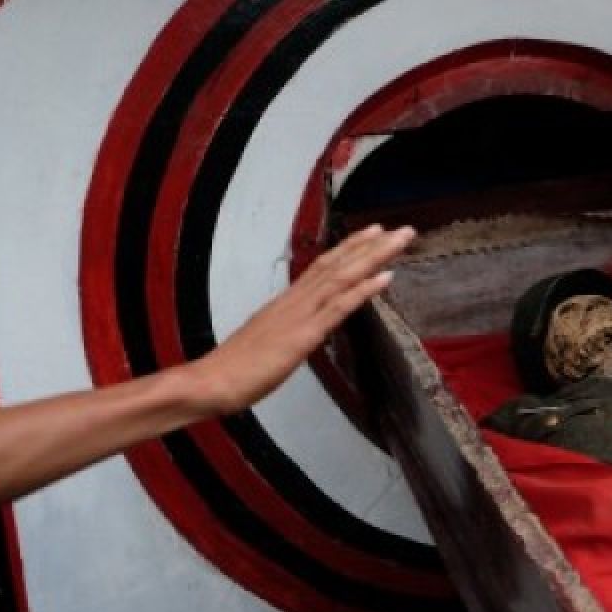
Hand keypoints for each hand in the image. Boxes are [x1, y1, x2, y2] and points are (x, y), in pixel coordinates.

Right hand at [187, 224, 415, 414]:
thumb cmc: (234, 369)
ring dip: (374, 257)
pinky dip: (363, 290)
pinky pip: (338, 307)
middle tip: (401, 229)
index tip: (372, 233)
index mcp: (286, 302)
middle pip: (338, 264)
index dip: (349, 249)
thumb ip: (285, 330)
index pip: (323, 267)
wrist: (211, 383)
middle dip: (371, 245)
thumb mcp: (267, 342)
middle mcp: (295, 300)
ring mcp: (299, 315)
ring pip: (342, 277)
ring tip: (399, 239)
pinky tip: (385, 278)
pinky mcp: (303, 335)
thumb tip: (299, 329)